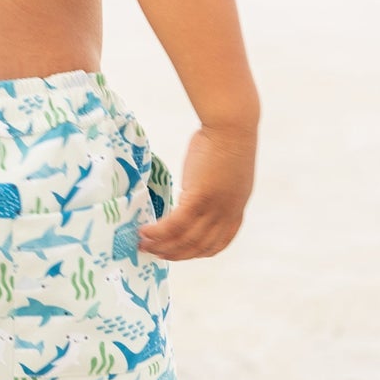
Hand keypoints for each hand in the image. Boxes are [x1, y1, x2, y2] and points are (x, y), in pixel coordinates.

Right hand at [136, 123, 255, 260]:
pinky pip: (175, 223)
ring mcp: (214, 208)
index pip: (219, 243)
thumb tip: (193, 188)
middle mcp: (227, 213)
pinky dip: (158, 231)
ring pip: (186, 239)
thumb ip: (214, 187)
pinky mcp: (199, 197)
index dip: (198, 252)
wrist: (232, 125)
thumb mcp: (225, 172)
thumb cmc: (226, 138)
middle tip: (154, 253)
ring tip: (143, 245)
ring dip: (162, 246)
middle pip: (199, 246)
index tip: (179, 253)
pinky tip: (144, 231)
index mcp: (236, 208)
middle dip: (175, 254)